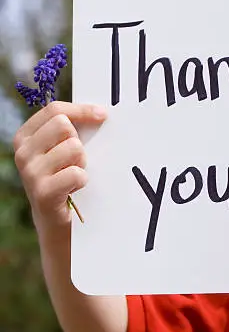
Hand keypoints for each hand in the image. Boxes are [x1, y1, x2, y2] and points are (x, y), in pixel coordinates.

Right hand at [13, 101, 106, 231]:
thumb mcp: (61, 151)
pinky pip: (77, 173)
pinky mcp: (43, 192)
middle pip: (64, 125)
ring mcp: (30, 172)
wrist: (57, 222)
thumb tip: (100, 111)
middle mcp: (23, 152)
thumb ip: (70, 130)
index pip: (55, 110)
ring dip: (82, 163)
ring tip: (74, 176)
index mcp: (25, 137)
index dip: (82, 110)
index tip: (103, 115)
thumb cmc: (64, 179)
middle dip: (79, 141)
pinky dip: (83, 180)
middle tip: (77, 160)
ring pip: (73, 147)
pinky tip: (74, 189)